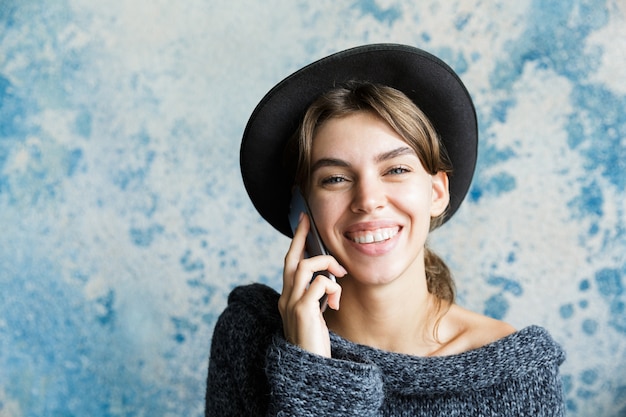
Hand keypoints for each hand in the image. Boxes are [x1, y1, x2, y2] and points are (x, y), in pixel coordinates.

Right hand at [279, 214, 346, 356]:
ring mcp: (291, 304)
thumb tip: (328, 279)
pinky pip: (320, 284)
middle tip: (307, 219)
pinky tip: (335, 304)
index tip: (303, 223)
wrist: (310, 372)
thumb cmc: (314, 345)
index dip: (296, 242)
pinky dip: (332, 287)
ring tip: (340, 276)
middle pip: (291, 258)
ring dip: (327, 264)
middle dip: (300, 236)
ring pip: (306, 266)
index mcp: (287, 298)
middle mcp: (285, 298)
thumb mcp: (314, 316)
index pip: (289, 264)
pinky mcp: (303, 311)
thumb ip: (316, 297)